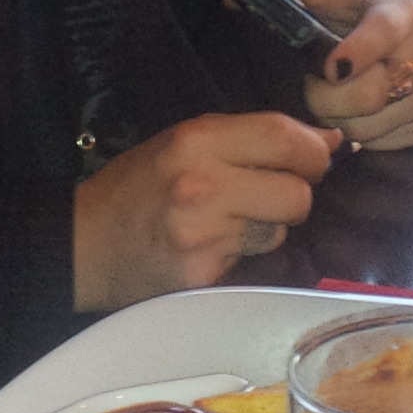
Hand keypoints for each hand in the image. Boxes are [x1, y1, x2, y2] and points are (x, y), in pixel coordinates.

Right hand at [73, 112, 339, 310]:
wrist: (85, 243)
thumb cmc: (140, 185)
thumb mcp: (185, 141)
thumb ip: (253, 137)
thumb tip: (328, 140)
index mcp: (197, 141)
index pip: (284, 138)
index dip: (313, 149)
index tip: (314, 157)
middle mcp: (203, 185)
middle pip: (297, 193)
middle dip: (297, 193)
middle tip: (274, 192)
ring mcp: (204, 236)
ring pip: (279, 231)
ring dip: (268, 226)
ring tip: (231, 220)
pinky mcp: (204, 275)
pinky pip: (253, 260)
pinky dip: (243, 252)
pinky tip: (213, 245)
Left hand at [260, 0, 412, 152]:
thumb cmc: (381, 5)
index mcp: (400, 15)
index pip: (381, 35)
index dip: (355, 53)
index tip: (330, 66)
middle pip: (365, 96)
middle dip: (328, 97)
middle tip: (321, 81)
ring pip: (368, 128)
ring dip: (343, 118)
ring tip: (344, 94)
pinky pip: (383, 145)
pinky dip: (366, 133)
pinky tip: (368, 109)